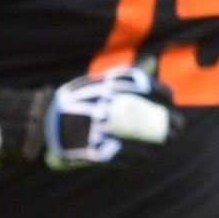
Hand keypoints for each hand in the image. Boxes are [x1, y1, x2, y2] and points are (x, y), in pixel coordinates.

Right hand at [0, 67, 176, 170]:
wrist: (40, 125)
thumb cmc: (73, 104)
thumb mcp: (97, 85)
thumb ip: (125, 76)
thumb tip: (152, 60)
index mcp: (102, 89)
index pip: (139, 85)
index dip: (159, 92)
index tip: (170, 97)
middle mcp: (101, 107)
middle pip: (143, 112)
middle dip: (166, 121)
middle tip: (178, 126)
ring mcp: (97, 129)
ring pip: (137, 136)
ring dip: (156, 141)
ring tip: (166, 142)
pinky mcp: (94, 149)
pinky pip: (123, 155)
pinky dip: (139, 157)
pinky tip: (148, 156)